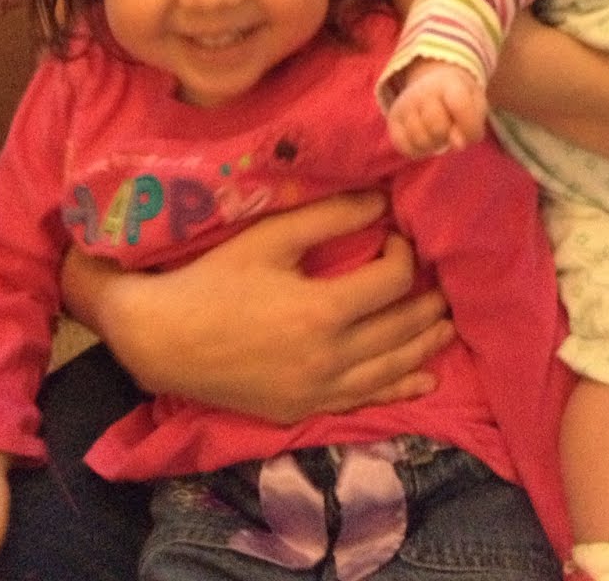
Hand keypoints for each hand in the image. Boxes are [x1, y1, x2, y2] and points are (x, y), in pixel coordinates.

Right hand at [70, 192, 454, 422]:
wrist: (161, 337)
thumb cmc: (213, 278)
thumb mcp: (269, 237)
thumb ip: (329, 217)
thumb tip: (381, 201)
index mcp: (322, 311)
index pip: (391, 282)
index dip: (405, 256)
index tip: (397, 237)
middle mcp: (328, 359)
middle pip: (399, 329)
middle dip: (427, 303)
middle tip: (444, 282)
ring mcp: (317, 390)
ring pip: (390, 369)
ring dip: (424, 345)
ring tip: (447, 324)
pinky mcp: (302, 408)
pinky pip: (364, 401)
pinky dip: (398, 389)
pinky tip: (423, 382)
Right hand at [387, 62, 488, 156]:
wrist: (432, 84)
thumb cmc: (459, 100)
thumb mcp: (476, 107)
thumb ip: (473, 127)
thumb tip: (457, 145)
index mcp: (450, 83)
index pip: (460, 105)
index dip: (468, 125)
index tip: (468, 132)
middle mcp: (423, 90)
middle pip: (437, 127)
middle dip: (447, 135)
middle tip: (449, 128)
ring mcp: (405, 104)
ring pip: (420, 140)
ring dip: (433, 145)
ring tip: (436, 134)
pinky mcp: (393, 118)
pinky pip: (405, 148)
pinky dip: (418, 152)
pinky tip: (424, 141)